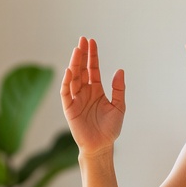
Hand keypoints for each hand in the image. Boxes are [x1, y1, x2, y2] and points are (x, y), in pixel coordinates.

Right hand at [61, 36, 124, 155]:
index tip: (91, 42)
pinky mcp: (69, 108)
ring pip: (73, 77)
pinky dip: (67, 81)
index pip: (92, 69)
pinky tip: (70, 70)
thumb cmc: (110, 129)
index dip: (92, 56)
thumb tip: (120, 70)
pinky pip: (66, 92)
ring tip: (77, 50)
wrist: (102, 146)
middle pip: (81, 69)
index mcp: (96, 90)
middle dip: (82, 55)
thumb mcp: (119, 107)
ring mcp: (76, 99)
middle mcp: (85, 92)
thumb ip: (119, 89)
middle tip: (82, 40)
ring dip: (74, 63)